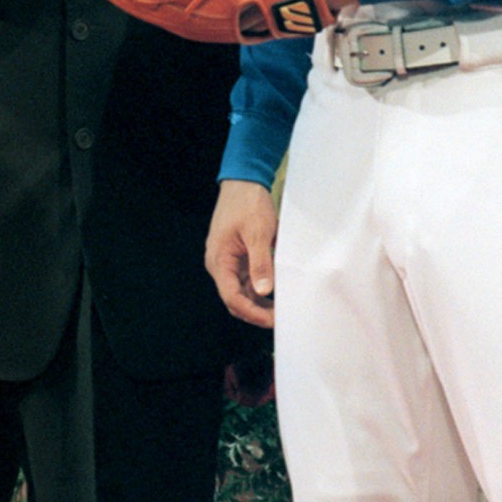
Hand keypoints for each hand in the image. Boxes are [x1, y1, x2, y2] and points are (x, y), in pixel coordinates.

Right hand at [205, 179, 277, 327]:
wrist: (243, 180)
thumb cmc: (247, 203)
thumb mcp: (258, 233)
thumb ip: (260, 264)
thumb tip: (263, 291)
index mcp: (219, 260)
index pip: (232, 298)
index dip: (252, 313)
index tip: (271, 320)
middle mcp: (220, 263)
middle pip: (236, 298)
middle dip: (256, 311)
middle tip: (279, 318)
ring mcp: (228, 260)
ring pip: (242, 290)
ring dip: (260, 300)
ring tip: (281, 306)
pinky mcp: (237, 255)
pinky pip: (247, 277)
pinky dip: (260, 284)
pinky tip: (276, 287)